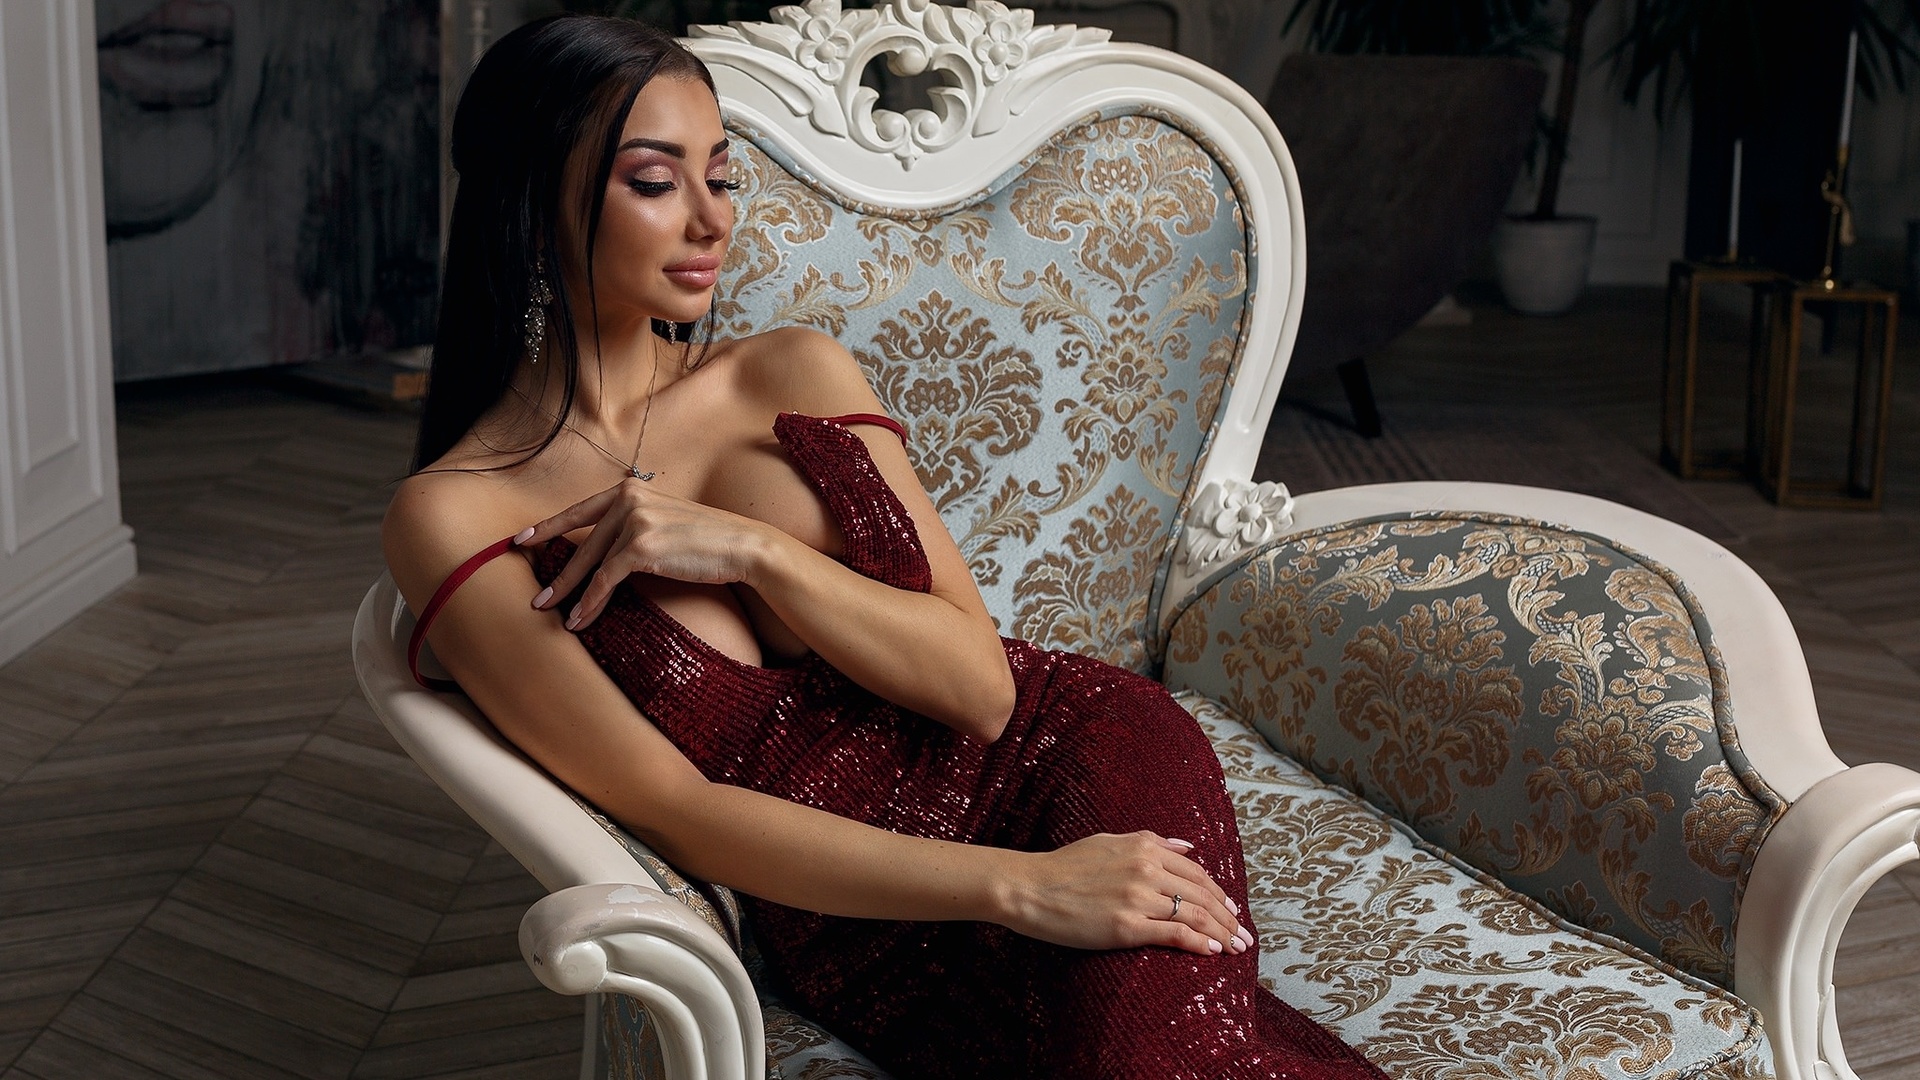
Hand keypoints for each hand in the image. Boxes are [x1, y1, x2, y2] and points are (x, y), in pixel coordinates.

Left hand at [517, 479, 768, 630]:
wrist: (744, 545)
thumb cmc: (709, 539)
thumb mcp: (666, 521)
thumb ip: (634, 525)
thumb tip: (605, 552)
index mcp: (632, 488)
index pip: (581, 510)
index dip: (549, 527)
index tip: (522, 539)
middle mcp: (629, 498)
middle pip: (582, 543)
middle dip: (558, 574)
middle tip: (537, 597)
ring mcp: (634, 521)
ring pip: (591, 564)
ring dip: (570, 593)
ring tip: (552, 612)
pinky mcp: (641, 546)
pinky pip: (606, 580)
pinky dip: (591, 602)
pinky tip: (581, 619)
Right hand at [999, 831, 1250, 956]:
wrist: (1030, 888)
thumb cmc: (1065, 866)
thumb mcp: (1109, 840)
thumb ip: (1150, 841)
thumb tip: (1187, 846)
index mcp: (1144, 846)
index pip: (1196, 872)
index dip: (1219, 893)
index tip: (1231, 909)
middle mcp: (1147, 869)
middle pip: (1203, 895)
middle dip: (1229, 918)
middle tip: (1244, 935)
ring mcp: (1138, 898)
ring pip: (1196, 915)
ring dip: (1223, 933)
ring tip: (1236, 948)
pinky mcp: (1128, 927)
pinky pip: (1176, 934)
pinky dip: (1200, 944)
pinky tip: (1213, 952)